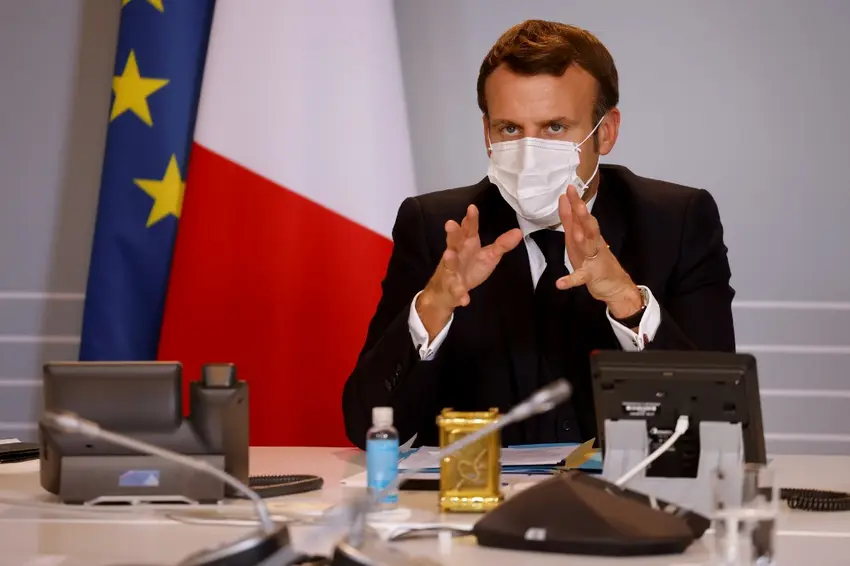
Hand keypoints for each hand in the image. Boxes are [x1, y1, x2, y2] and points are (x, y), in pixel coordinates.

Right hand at [418, 204, 521, 337]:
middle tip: (450, 224)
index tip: (472, 208)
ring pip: (449, 263)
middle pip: (453, 241)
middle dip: (452, 233)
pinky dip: (460, 295)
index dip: (470, 219)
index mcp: (467, 244)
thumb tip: (519, 232)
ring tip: (449, 254)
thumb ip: (502, 244)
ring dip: (449, 259)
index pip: (469, 229)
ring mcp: (452, 271)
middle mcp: (456, 254)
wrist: (448, 291)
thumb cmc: (469, 267)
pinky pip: (455, 291)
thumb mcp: (488, 255)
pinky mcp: (452, 288)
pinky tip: (465, 299)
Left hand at [555, 186, 642, 318]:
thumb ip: (574, 223)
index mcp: (588, 235)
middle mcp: (592, 244)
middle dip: (581, 211)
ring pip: (588, 246)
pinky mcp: (591, 276)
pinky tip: (560, 283)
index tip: (568, 188)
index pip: (580, 217)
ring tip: (575, 232)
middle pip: (587, 225)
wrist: (616, 286)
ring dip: (581, 238)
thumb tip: (566, 202)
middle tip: (575, 196)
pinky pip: (580, 277)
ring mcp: (593, 259)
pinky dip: (571, 280)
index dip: (574, 203)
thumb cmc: (596, 260)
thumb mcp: (582, 240)